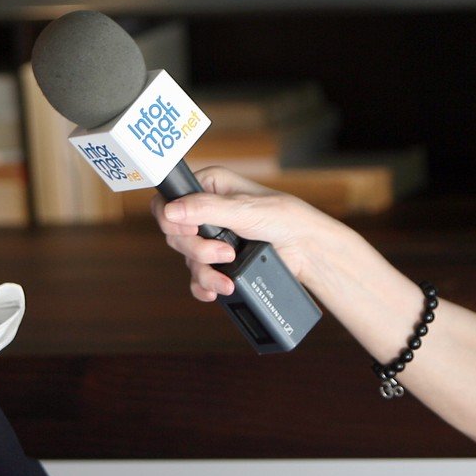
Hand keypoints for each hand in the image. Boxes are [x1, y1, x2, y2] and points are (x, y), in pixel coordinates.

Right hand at [150, 167, 337, 301]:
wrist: (306, 250)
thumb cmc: (284, 219)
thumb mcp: (244, 210)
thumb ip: (206, 209)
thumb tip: (172, 209)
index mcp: (209, 186)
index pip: (168, 200)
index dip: (171, 219)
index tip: (189, 230)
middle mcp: (206, 211)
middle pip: (174, 235)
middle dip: (198, 248)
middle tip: (224, 250)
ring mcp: (212, 238)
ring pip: (187, 259)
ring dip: (206, 269)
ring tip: (230, 269)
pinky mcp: (219, 262)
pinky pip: (197, 278)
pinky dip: (205, 285)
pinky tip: (218, 288)